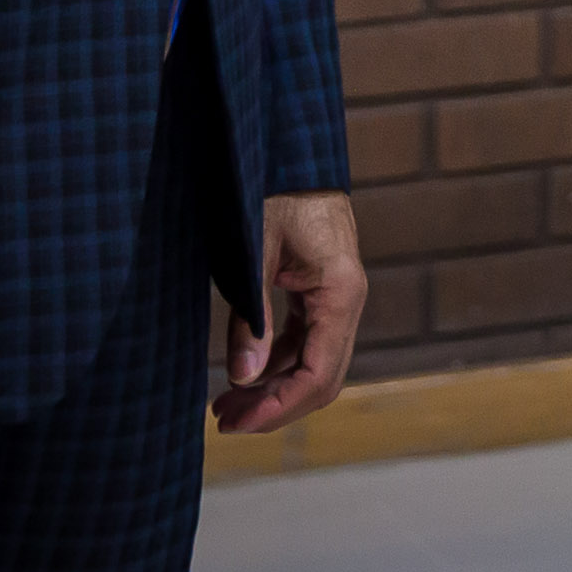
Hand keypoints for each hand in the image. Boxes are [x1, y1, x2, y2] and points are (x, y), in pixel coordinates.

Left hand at [216, 192, 367, 434]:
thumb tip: (242, 379)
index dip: (278, 408)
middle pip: (321, 378)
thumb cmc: (272, 192)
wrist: (291, 148)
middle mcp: (348, 300)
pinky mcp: (322, 290)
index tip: (235, 423)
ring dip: (274, 388)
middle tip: (223, 421)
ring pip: (314, 363)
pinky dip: (277, 363)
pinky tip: (243, 372)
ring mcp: (338, 296)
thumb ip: (250, 318)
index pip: (317, 375)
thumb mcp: (254, 253)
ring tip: (224, 404)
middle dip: (274, 406)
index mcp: (341, 293)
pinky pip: (306, 341)